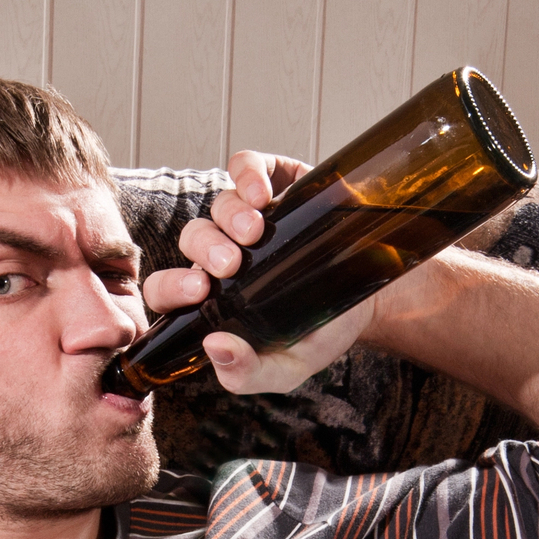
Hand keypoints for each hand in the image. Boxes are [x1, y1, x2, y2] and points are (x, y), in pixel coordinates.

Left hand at [141, 149, 377, 394]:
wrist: (370, 299)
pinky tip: (262, 193)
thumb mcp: (287, 369)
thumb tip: (214, 346)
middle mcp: (222, 255)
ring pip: (217, 205)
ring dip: (229, 216)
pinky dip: (248, 172)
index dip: (172, 287)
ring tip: (257, 232)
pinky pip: (245, 165)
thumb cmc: (319, 334)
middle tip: (231, 266)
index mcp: (213, 298)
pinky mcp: (275, 183)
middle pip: (192, 240)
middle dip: (204, 250)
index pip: (167, 290)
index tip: (201, 292)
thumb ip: (247, 374)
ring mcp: (247, 217)